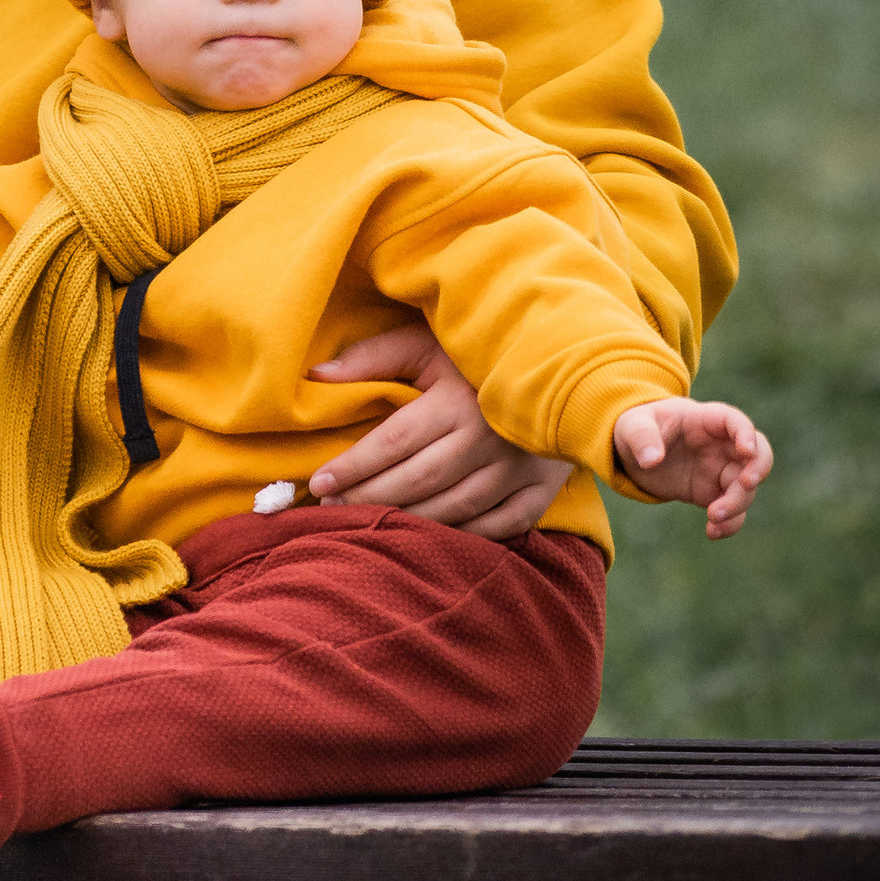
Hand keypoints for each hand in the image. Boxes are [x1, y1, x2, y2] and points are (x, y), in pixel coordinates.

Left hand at [307, 322, 568, 539]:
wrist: (562, 367)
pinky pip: (498, 526)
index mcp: (457, 399)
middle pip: (420, 480)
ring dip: (409, 521)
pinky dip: (462, 535)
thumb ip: (373, 357)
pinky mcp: (541, 490)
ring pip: (455, 508)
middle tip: (332, 507)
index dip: (354, 465)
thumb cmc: (476, 356)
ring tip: (370, 524)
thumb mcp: (427, 344)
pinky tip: (429, 536)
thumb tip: (317, 373)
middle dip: (371, 497)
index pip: (394, 441)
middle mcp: (489, 437)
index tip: (319, 481)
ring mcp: (519, 468)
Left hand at [615, 397, 770, 536]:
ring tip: (713, 517)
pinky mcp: (713, 493)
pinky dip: (730, 523)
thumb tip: (651, 460)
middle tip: (746, 485)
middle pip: (757, 454)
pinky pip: (733, 510)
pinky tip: (713, 532)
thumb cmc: (639, 427)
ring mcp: (720, 470)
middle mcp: (721, 445)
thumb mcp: (631, 426)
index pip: (734, 421)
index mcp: (705, 420)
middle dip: (758, 469)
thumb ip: (641, 437)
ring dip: (737, 504)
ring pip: (746, 488)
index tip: (746, 451)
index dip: (746, 433)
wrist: (635, 451)